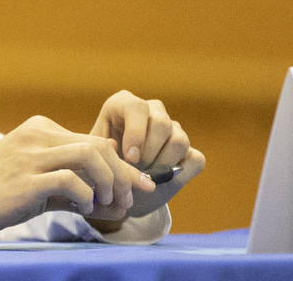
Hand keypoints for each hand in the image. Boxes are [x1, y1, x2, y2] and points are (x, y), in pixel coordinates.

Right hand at [0, 115, 155, 242]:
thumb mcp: (33, 179)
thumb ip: (69, 181)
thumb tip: (113, 195)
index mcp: (38, 129)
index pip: (94, 141)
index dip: (121, 167)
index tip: (135, 189)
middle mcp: (35, 136)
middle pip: (98, 146)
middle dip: (123, 175)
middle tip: (128, 201)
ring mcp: (29, 156)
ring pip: (90, 157)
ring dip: (110, 184)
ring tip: (108, 206)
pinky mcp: (24, 180)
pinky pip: (70, 181)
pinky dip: (86, 196)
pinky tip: (84, 209)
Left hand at [86, 90, 205, 229]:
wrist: (118, 188)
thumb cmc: (103, 165)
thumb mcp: (97, 156)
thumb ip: (103, 149)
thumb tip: (114, 143)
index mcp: (123, 104)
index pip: (137, 108)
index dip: (135, 134)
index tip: (130, 158)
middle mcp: (151, 110)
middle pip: (161, 124)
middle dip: (149, 154)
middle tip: (136, 172)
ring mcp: (173, 128)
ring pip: (179, 140)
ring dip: (163, 165)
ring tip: (145, 178)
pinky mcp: (189, 149)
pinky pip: (195, 158)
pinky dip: (180, 174)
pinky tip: (161, 180)